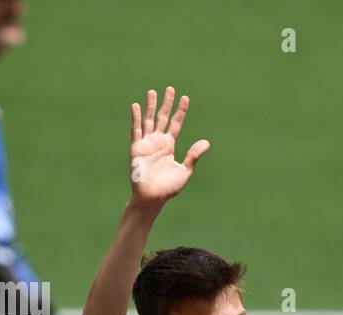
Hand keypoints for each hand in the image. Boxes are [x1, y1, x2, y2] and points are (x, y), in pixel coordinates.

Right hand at [129, 87, 210, 206]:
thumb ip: (193, 155)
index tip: (185, 98)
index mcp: (169, 146)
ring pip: (149, 120)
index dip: (180, 111)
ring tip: (152, 91)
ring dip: (150, 106)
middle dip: (166, 103)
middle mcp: (158, 142)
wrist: (152, 197)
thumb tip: (206, 142)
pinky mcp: (136, 148)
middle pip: (163, 118)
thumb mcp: (185, 170)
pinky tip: (136, 106)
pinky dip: (135, 118)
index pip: (175, 124)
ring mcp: (146, 143)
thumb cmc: (168, 188)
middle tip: (170, 88)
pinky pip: (136, 130)